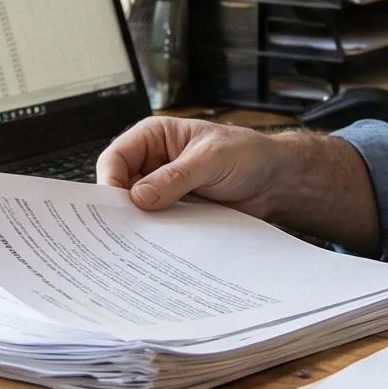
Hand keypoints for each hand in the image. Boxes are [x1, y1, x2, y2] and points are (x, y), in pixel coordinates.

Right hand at [100, 117, 382, 253]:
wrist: (277, 181)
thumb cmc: (248, 155)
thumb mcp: (211, 160)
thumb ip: (176, 177)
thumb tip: (139, 197)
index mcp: (155, 137)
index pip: (116, 157)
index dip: (110, 181)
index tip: (115, 207)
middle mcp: (153, 163)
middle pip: (120, 187)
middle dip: (119, 208)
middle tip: (119, 233)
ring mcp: (163, 190)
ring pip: (136, 210)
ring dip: (138, 225)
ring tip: (135, 246)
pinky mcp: (176, 212)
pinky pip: (156, 226)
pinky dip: (155, 236)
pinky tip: (155, 250)